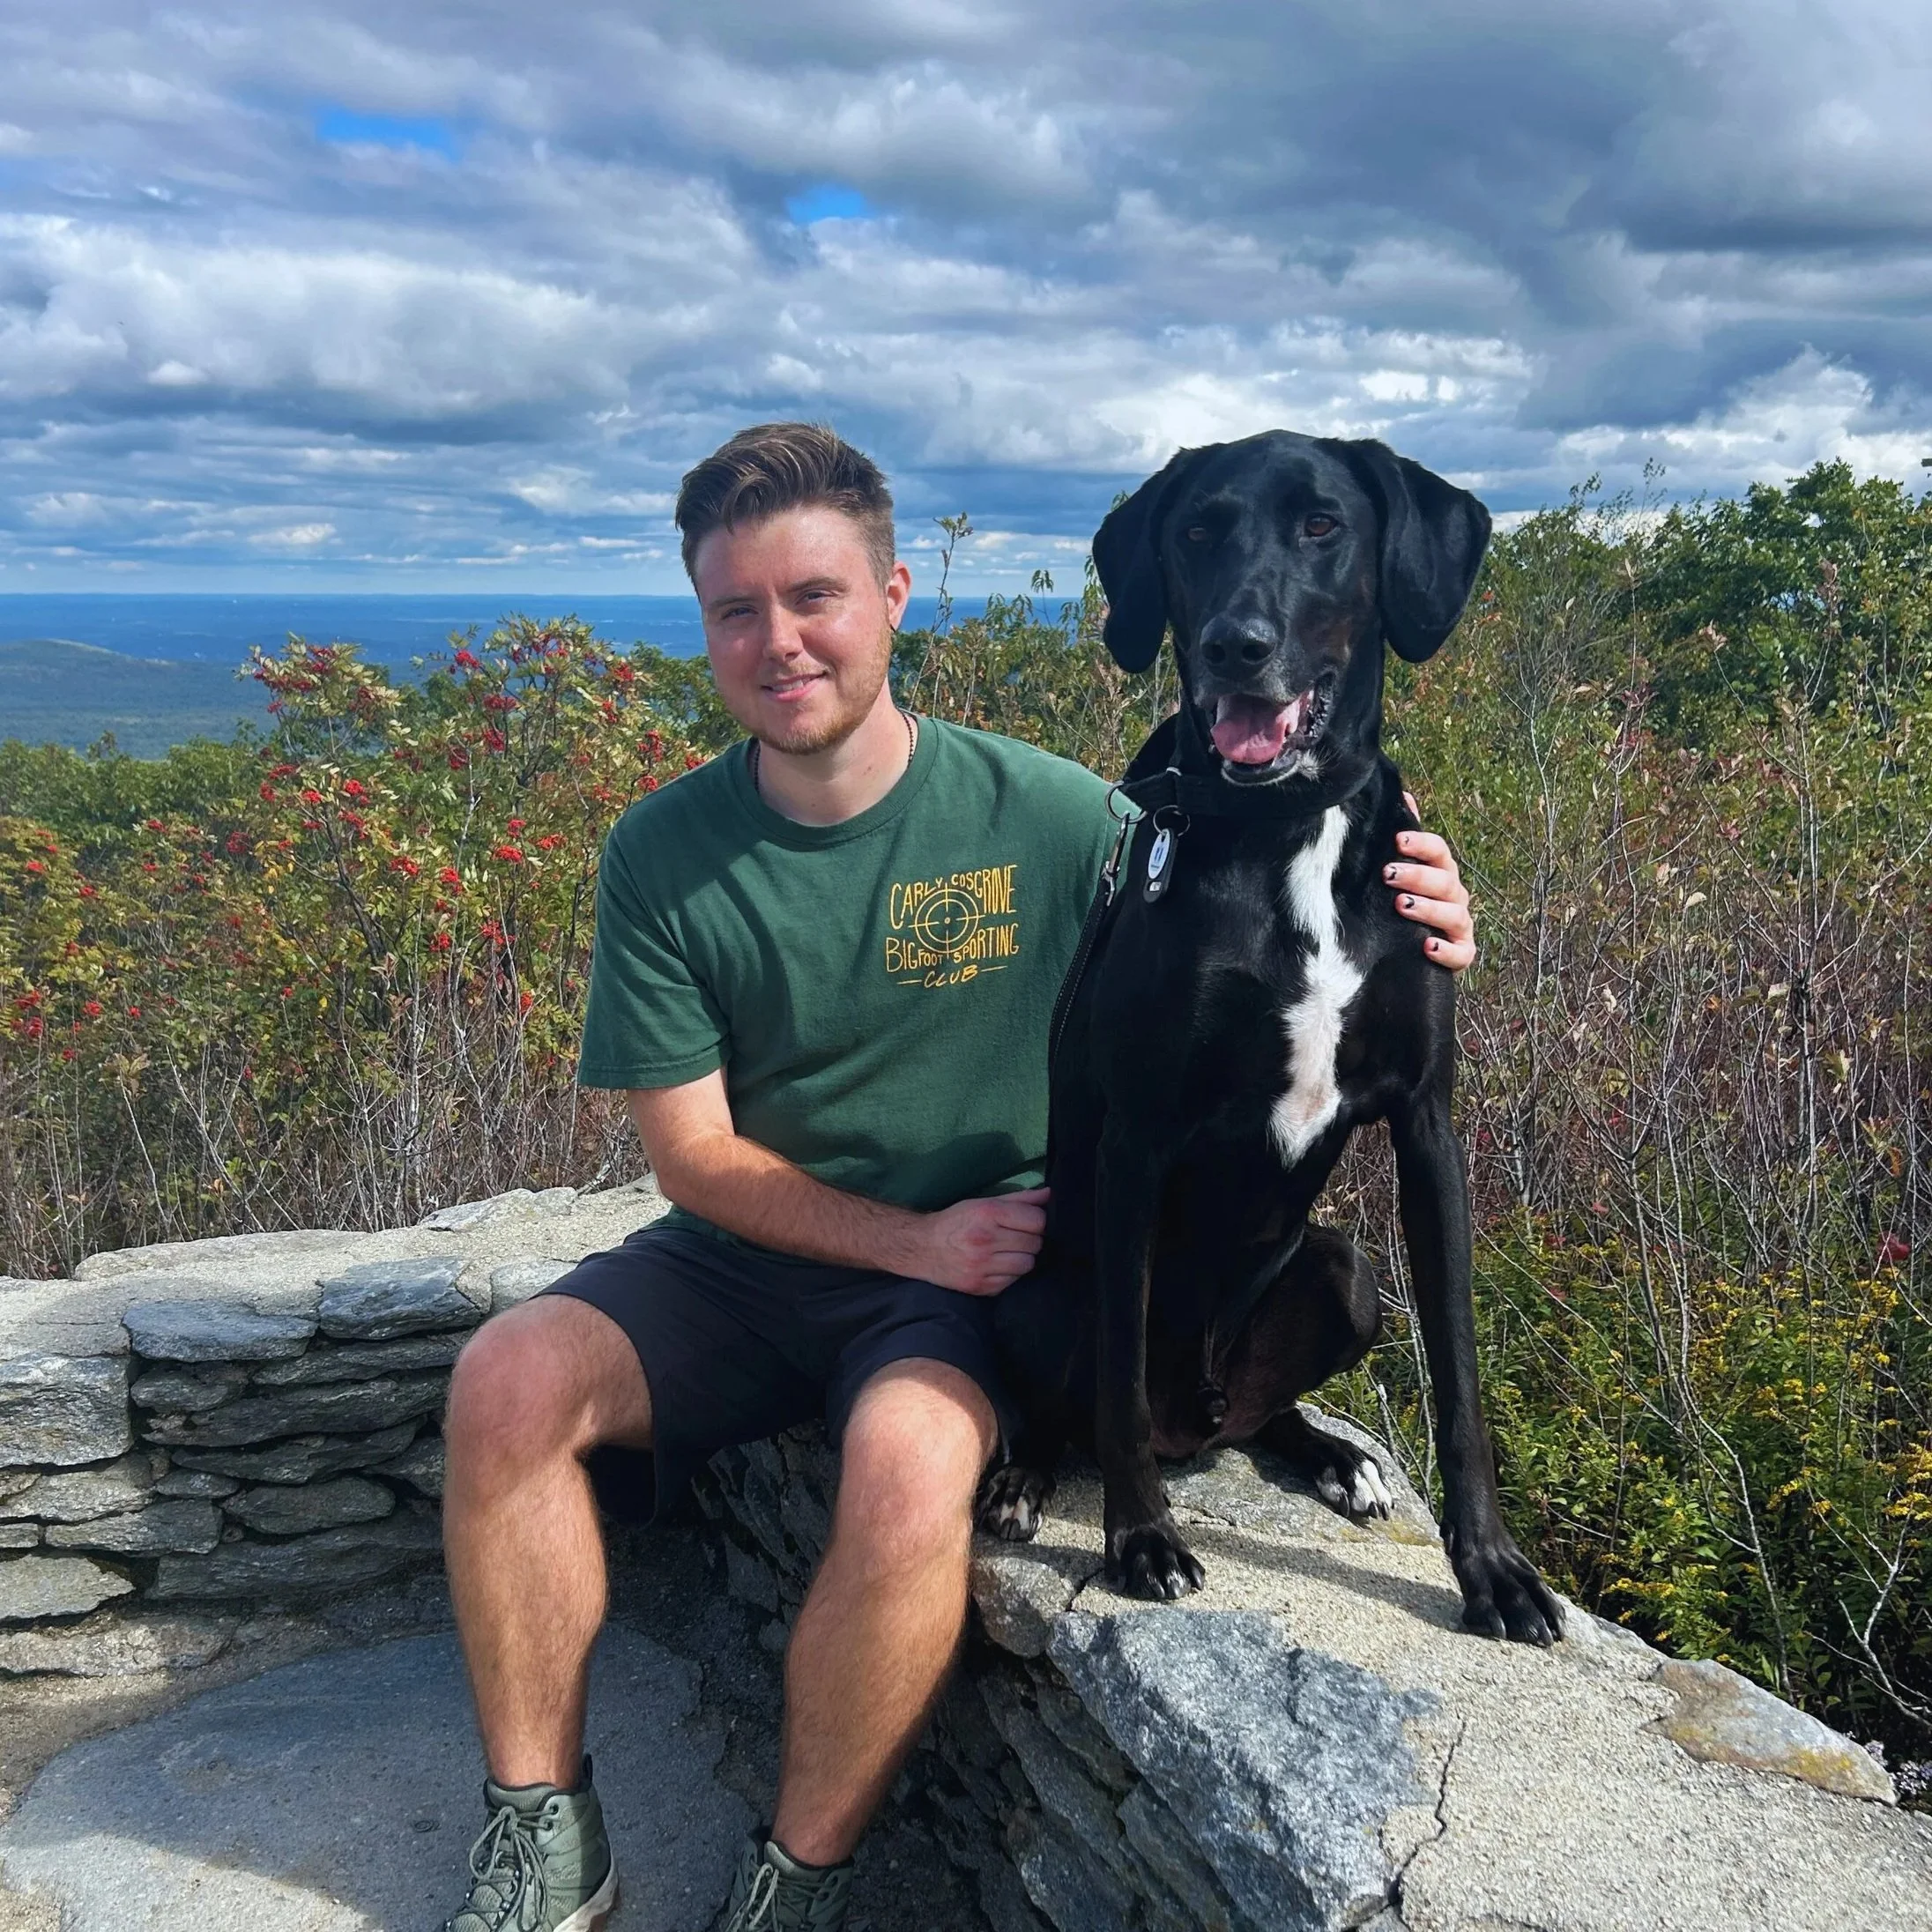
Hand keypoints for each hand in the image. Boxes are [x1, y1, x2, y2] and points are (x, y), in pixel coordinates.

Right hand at [915, 1187, 1049, 1295]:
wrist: (922, 1248)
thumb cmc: (955, 1222)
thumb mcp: (983, 1203)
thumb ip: (1018, 1199)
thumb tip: (1049, 1195)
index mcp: (988, 1214)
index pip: (1037, 1221)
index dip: (1037, 1221)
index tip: (1028, 1222)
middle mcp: (986, 1240)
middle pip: (1035, 1243)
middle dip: (1030, 1240)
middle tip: (1016, 1237)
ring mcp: (983, 1266)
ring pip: (1028, 1264)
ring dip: (1022, 1258)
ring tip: (1007, 1252)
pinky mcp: (981, 1286)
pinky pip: (1013, 1281)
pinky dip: (1010, 1274)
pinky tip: (996, 1265)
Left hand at [1387, 791, 1475, 972]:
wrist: (1409, 948)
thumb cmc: (1407, 900)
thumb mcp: (1402, 869)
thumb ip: (1405, 837)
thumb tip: (1401, 796)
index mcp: (1442, 872)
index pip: (1439, 851)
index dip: (1421, 844)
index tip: (1398, 840)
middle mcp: (1455, 896)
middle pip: (1445, 881)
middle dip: (1418, 876)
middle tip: (1388, 874)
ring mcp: (1460, 926)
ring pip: (1455, 915)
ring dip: (1429, 909)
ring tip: (1402, 905)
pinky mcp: (1462, 953)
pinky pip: (1462, 953)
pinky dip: (1447, 951)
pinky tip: (1428, 945)